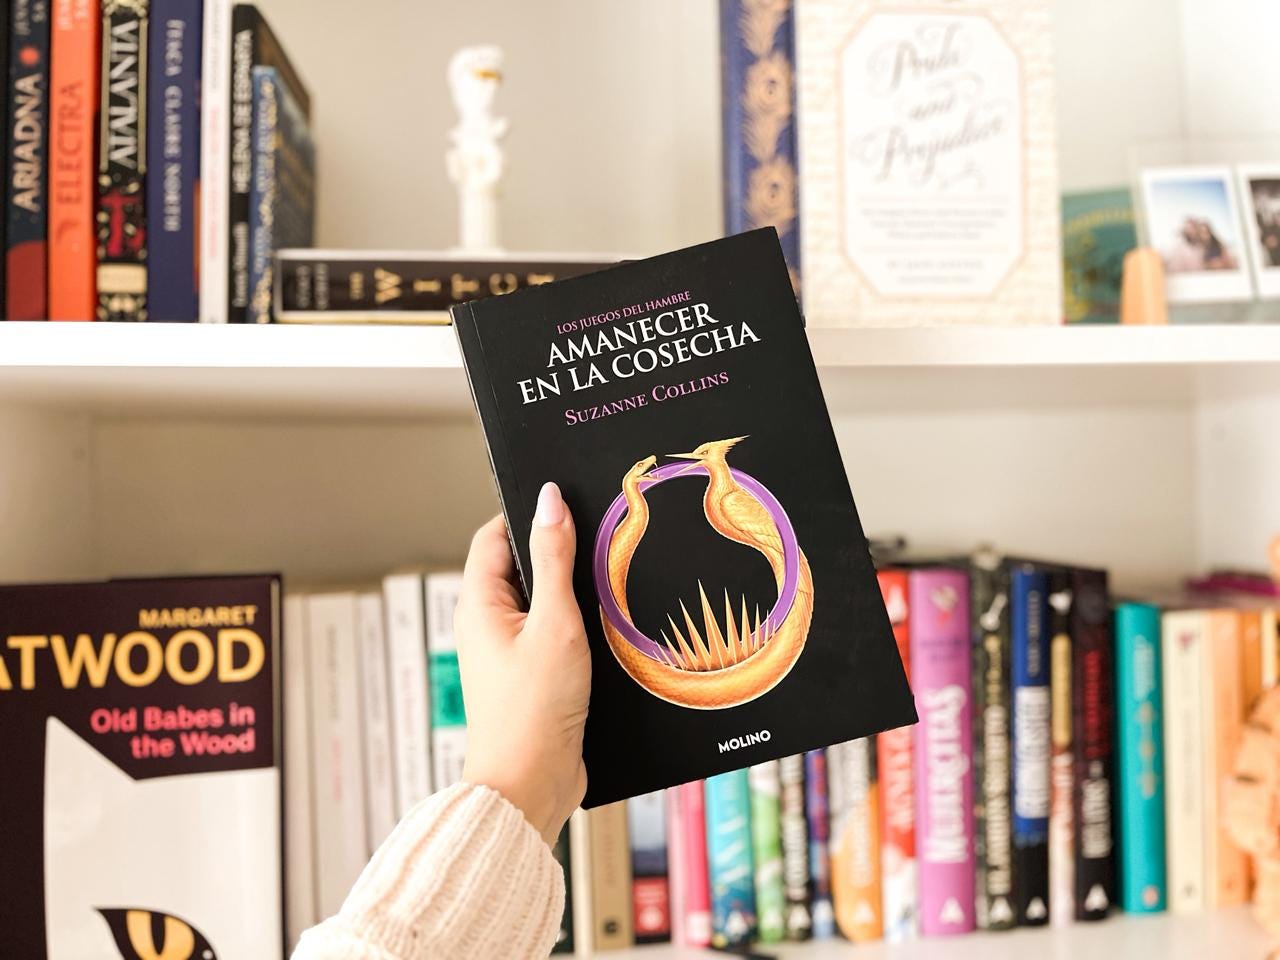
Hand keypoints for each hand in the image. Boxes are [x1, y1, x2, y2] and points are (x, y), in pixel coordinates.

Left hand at [457, 483, 590, 843]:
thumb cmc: (532, 710)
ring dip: (574, 594)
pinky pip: (556, 636)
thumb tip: (549, 500)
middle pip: (522, 566)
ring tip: (609, 585)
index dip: (529, 514)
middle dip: (559, 552)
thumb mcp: (554, 623)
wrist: (529, 789)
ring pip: (544, 603)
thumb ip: (554, 559)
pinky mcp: (533, 678)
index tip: (570, 502)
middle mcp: (488, 625)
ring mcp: (509, 653)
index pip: (495, 535)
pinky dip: (581, 628)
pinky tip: (610, 631)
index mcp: (478, 603)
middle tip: (600, 540)